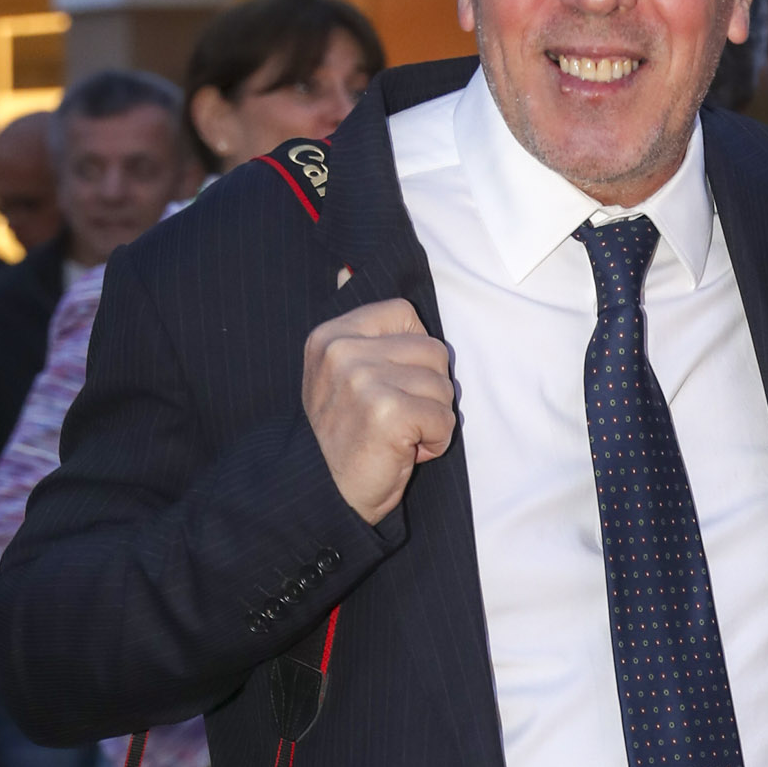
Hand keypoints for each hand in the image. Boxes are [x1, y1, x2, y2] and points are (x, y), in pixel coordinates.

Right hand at [302, 300, 455, 524]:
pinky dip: (435, 442)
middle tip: (395, 419)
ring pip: (443, 386)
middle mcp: (343, 352)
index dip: (414, 353)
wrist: (322, 497)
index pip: (405, 313)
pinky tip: (405, 451)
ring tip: (398, 436)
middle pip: (434, 350)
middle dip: (428, 391)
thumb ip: (362, 333)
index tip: (390, 384)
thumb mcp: (340, 375)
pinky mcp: (386, 412)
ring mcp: (362, 380)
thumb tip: (350, 269)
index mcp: (331, 335)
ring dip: (432, 419)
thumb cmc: (344, 439)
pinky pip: (444, 418)